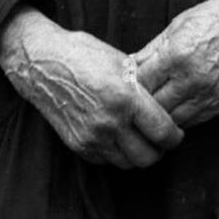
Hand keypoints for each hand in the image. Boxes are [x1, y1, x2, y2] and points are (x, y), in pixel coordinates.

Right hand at [0, 7, 183, 169]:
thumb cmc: (84, 55)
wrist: (42, 63)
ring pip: (128, 163)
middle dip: (160, 150)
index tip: (176, 133)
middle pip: (148, 157)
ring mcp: (92, 136)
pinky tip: (117, 137)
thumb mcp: (122, 63)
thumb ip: (145, 88)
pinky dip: (116, 154)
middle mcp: (109, 122)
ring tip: (139, 139)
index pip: (163, 132)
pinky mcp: (77, 145)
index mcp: (125, 98)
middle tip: (160, 140)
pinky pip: (106, 161)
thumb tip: (167, 105)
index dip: (175, 137)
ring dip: (137, 155)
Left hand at [134, 0, 218, 129]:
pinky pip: (193, 120)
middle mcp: (192, 78)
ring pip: (172, 119)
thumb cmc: (218, 15)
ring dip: (160, 116)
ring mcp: (210, 94)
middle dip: (140, 105)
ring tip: (150, 110)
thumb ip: (153, 50)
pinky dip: (180, 117)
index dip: (128, 86)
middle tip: (131, 102)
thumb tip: (129, 68)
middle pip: (153, 106)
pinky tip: (173, 109)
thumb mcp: (179, 25)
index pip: (140, 83)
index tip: (122, 85)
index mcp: (176, 54)